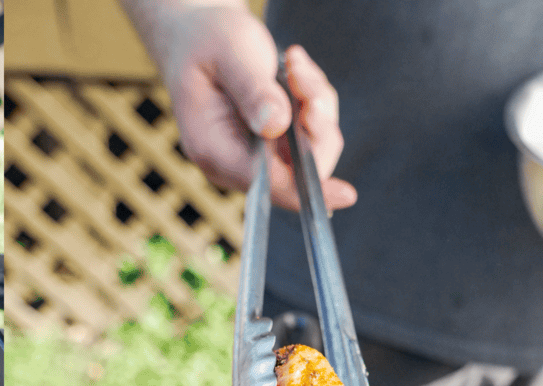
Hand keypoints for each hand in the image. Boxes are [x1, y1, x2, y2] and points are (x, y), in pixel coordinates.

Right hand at [121, 0, 356, 211]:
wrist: (198, 34)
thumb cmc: (206, 42)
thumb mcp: (229, 56)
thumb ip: (252, 91)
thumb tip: (277, 125)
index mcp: (213, 149)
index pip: (265, 182)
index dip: (305, 189)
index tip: (344, 195)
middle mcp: (234, 162)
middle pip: (299, 170)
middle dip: (317, 123)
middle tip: (302, 75)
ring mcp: (255, 154)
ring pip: (313, 148)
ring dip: (316, 102)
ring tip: (293, 64)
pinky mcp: (272, 142)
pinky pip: (312, 131)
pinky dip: (313, 97)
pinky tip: (293, 70)